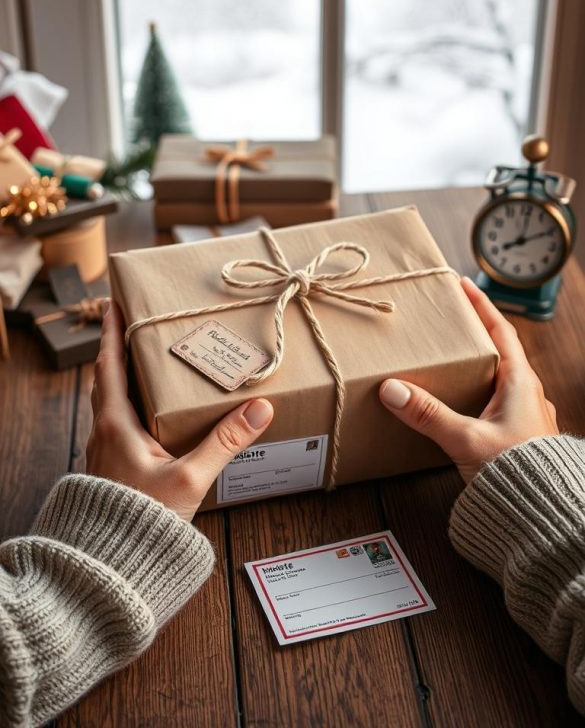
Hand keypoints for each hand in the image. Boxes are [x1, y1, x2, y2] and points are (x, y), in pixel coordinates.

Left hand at [86, 301, 273, 519]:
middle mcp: (103, 430)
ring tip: (144, 362)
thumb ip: (225, 442)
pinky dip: (127, 403)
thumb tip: (260, 408)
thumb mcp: (191, 479)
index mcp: (115, 422)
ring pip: (109, 401)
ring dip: (121, 376)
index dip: (111, 331)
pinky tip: (148, 413)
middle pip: (106, 377)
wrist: (112, 565)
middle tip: (133, 324)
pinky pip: (115, 422)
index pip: (110, 364)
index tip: (114, 302)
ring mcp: (104, 451)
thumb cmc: (144, 521)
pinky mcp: (111, 469)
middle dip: (117, 348)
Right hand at [378, 276, 558, 483]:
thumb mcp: (465, 439)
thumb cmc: (516, 473)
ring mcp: (528, 416)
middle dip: (476, 336)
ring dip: (478, 368)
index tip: (463, 284)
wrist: (545, 513)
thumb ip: (427, 414)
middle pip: (501, 353)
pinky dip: (479, 396)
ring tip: (449, 365)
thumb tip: (392, 389)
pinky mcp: (521, 437)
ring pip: (501, 380)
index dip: (481, 305)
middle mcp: (529, 394)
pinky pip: (499, 404)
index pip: (501, 330)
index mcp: (521, 382)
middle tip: (450, 325)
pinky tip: (462, 408)